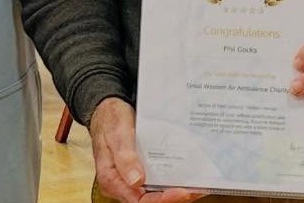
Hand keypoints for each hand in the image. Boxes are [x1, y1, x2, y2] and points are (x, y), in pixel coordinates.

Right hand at [89, 98, 205, 202]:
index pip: (139, 200)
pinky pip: (155, 180)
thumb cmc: (110, 120)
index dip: (161, 199)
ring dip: (174, 190)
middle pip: (149, 199)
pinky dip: (170, 180)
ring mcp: (130, 178)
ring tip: (195, 186)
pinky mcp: (139, 170)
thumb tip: (137, 181)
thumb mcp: (117, 135)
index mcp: (112, 179)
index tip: (182, 191)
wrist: (108, 109)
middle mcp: (122, 183)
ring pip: (154, 192)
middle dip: (172, 196)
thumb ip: (125, 158)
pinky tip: (184, 176)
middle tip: (195, 190)